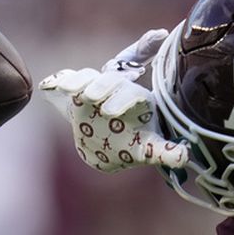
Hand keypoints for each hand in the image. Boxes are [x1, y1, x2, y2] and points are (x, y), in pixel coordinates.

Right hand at [39, 29, 188, 173]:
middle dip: (101, 86)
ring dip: (77, 80)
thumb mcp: (150, 147)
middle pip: (110, 80)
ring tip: (67, 88)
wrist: (110, 140)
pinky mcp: (76, 93)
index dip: (122, 99)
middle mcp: (117, 89)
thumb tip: (186, 158)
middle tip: (92, 98)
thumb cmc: (134, 141)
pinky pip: (68, 80)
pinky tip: (47, 85)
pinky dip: (58, 81)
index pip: (132, 93)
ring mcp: (95, 89)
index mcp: (137, 100)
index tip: (110, 112)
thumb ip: (167, 152)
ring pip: (88, 76)